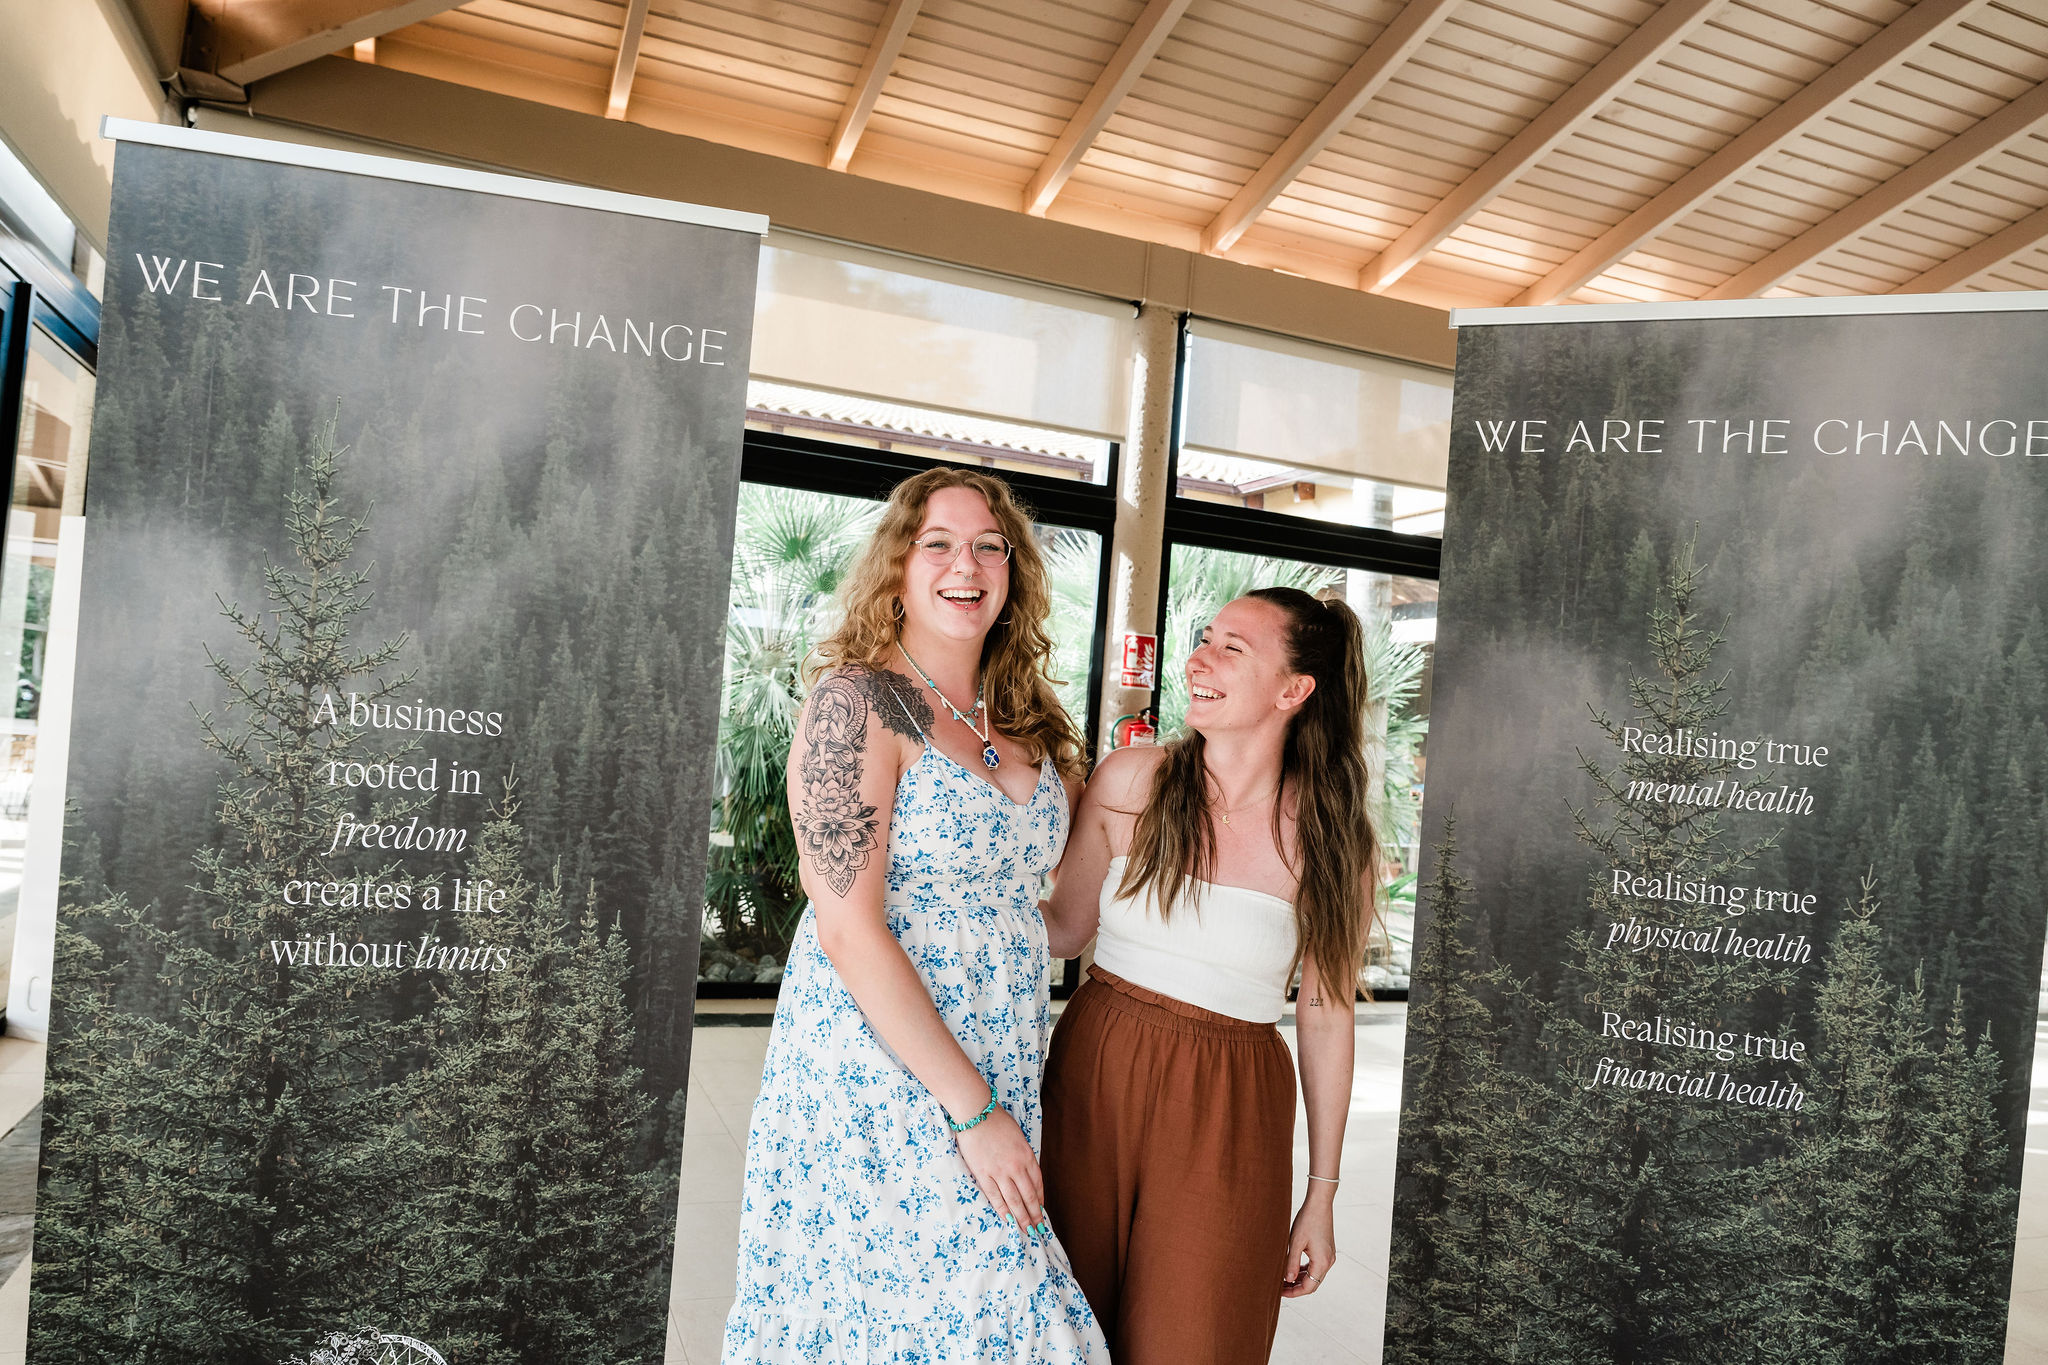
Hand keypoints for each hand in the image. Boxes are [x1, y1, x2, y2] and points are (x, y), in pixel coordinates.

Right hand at [954, 1102, 1046, 1234]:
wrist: (977, 1114)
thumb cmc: (997, 1122)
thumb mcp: (1018, 1137)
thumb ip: (1023, 1156)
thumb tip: (1025, 1174)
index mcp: (1027, 1156)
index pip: (1038, 1183)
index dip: (1040, 1199)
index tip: (1041, 1210)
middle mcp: (1017, 1166)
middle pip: (1029, 1196)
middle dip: (1034, 1214)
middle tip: (1038, 1229)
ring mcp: (1000, 1172)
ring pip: (1014, 1201)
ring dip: (1021, 1218)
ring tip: (1026, 1230)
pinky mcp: (983, 1174)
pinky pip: (995, 1197)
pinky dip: (1002, 1210)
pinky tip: (1007, 1220)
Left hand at [1281, 1192, 1335, 1296]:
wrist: (1319, 1203)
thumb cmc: (1307, 1220)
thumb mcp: (1295, 1242)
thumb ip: (1291, 1263)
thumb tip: (1287, 1280)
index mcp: (1322, 1262)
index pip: (1308, 1287)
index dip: (1294, 1292)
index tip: (1280, 1292)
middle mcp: (1328, 1261)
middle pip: (1312, 1283)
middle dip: (1296, 1287)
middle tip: (1280, 1287)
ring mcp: (1329, 1256)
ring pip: (1314, 1275)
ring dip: (1300, 1279)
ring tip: (1284, 1279)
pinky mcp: (1327, 1250)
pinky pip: (1316, 1266)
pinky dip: (1305, 1270)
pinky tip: (1293, 1268)